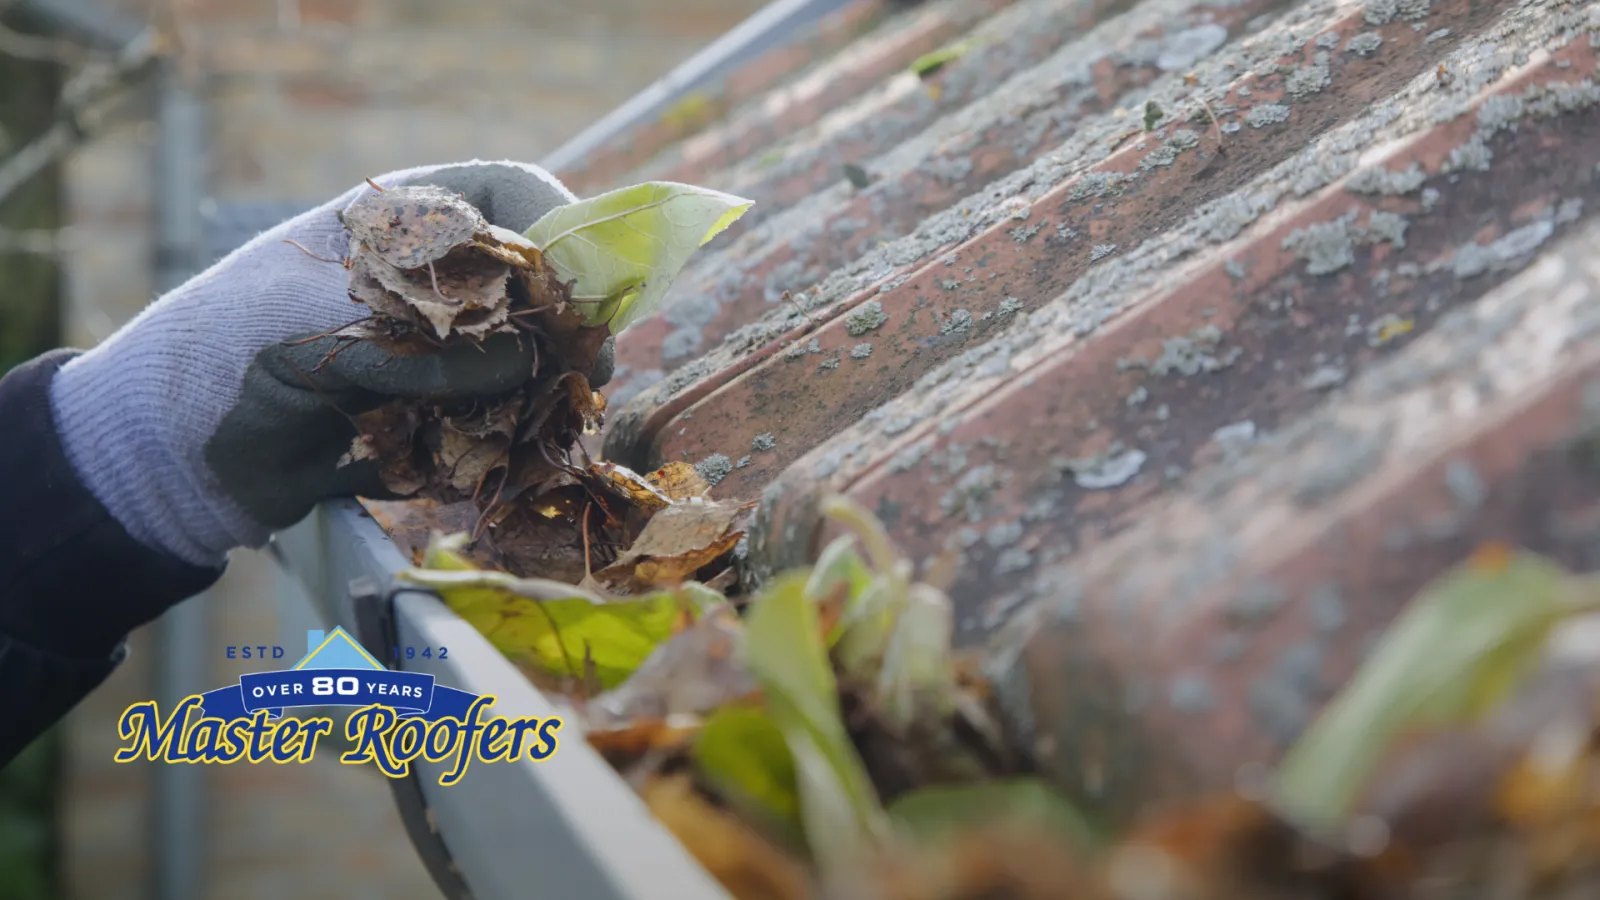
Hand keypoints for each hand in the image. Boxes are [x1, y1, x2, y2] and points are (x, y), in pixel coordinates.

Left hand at [49, 160, 610, 566]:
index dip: (563, 235)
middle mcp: (441, 276)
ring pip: (536, 359)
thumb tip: (535, 359)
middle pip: (545, 283)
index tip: (582, 292)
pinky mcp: (446, 413)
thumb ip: (432, 341)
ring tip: (518, 419)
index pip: (517, 197)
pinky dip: (503, 442)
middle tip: (578, 369)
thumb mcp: (331, 329)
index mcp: (409, 221)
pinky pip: (504, 423)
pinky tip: (476, 455)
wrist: (180, 448)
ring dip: (538, 391)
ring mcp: (449, 347)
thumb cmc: (236, 352)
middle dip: (563, 326)